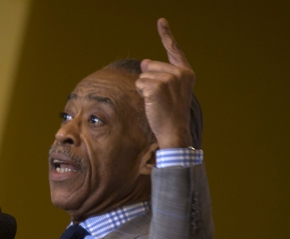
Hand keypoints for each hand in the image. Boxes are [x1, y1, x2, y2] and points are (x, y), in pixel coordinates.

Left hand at [136, 18, 194, 148]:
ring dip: (144, 89)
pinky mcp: (157, 86)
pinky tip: (152, 103)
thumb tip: (143, 62)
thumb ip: (159, 74)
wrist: (174, 130)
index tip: (161, 21)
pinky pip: (139, 84)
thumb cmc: (170, 112)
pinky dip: (141, 93)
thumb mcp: (168, 91)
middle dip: (148, 80)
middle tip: (160, 98)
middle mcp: (180, 73)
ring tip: (157, 102)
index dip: (166, 34)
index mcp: (186, 73)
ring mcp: (169, 79)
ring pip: (143, 76)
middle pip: (150, 66)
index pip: (174, 50)